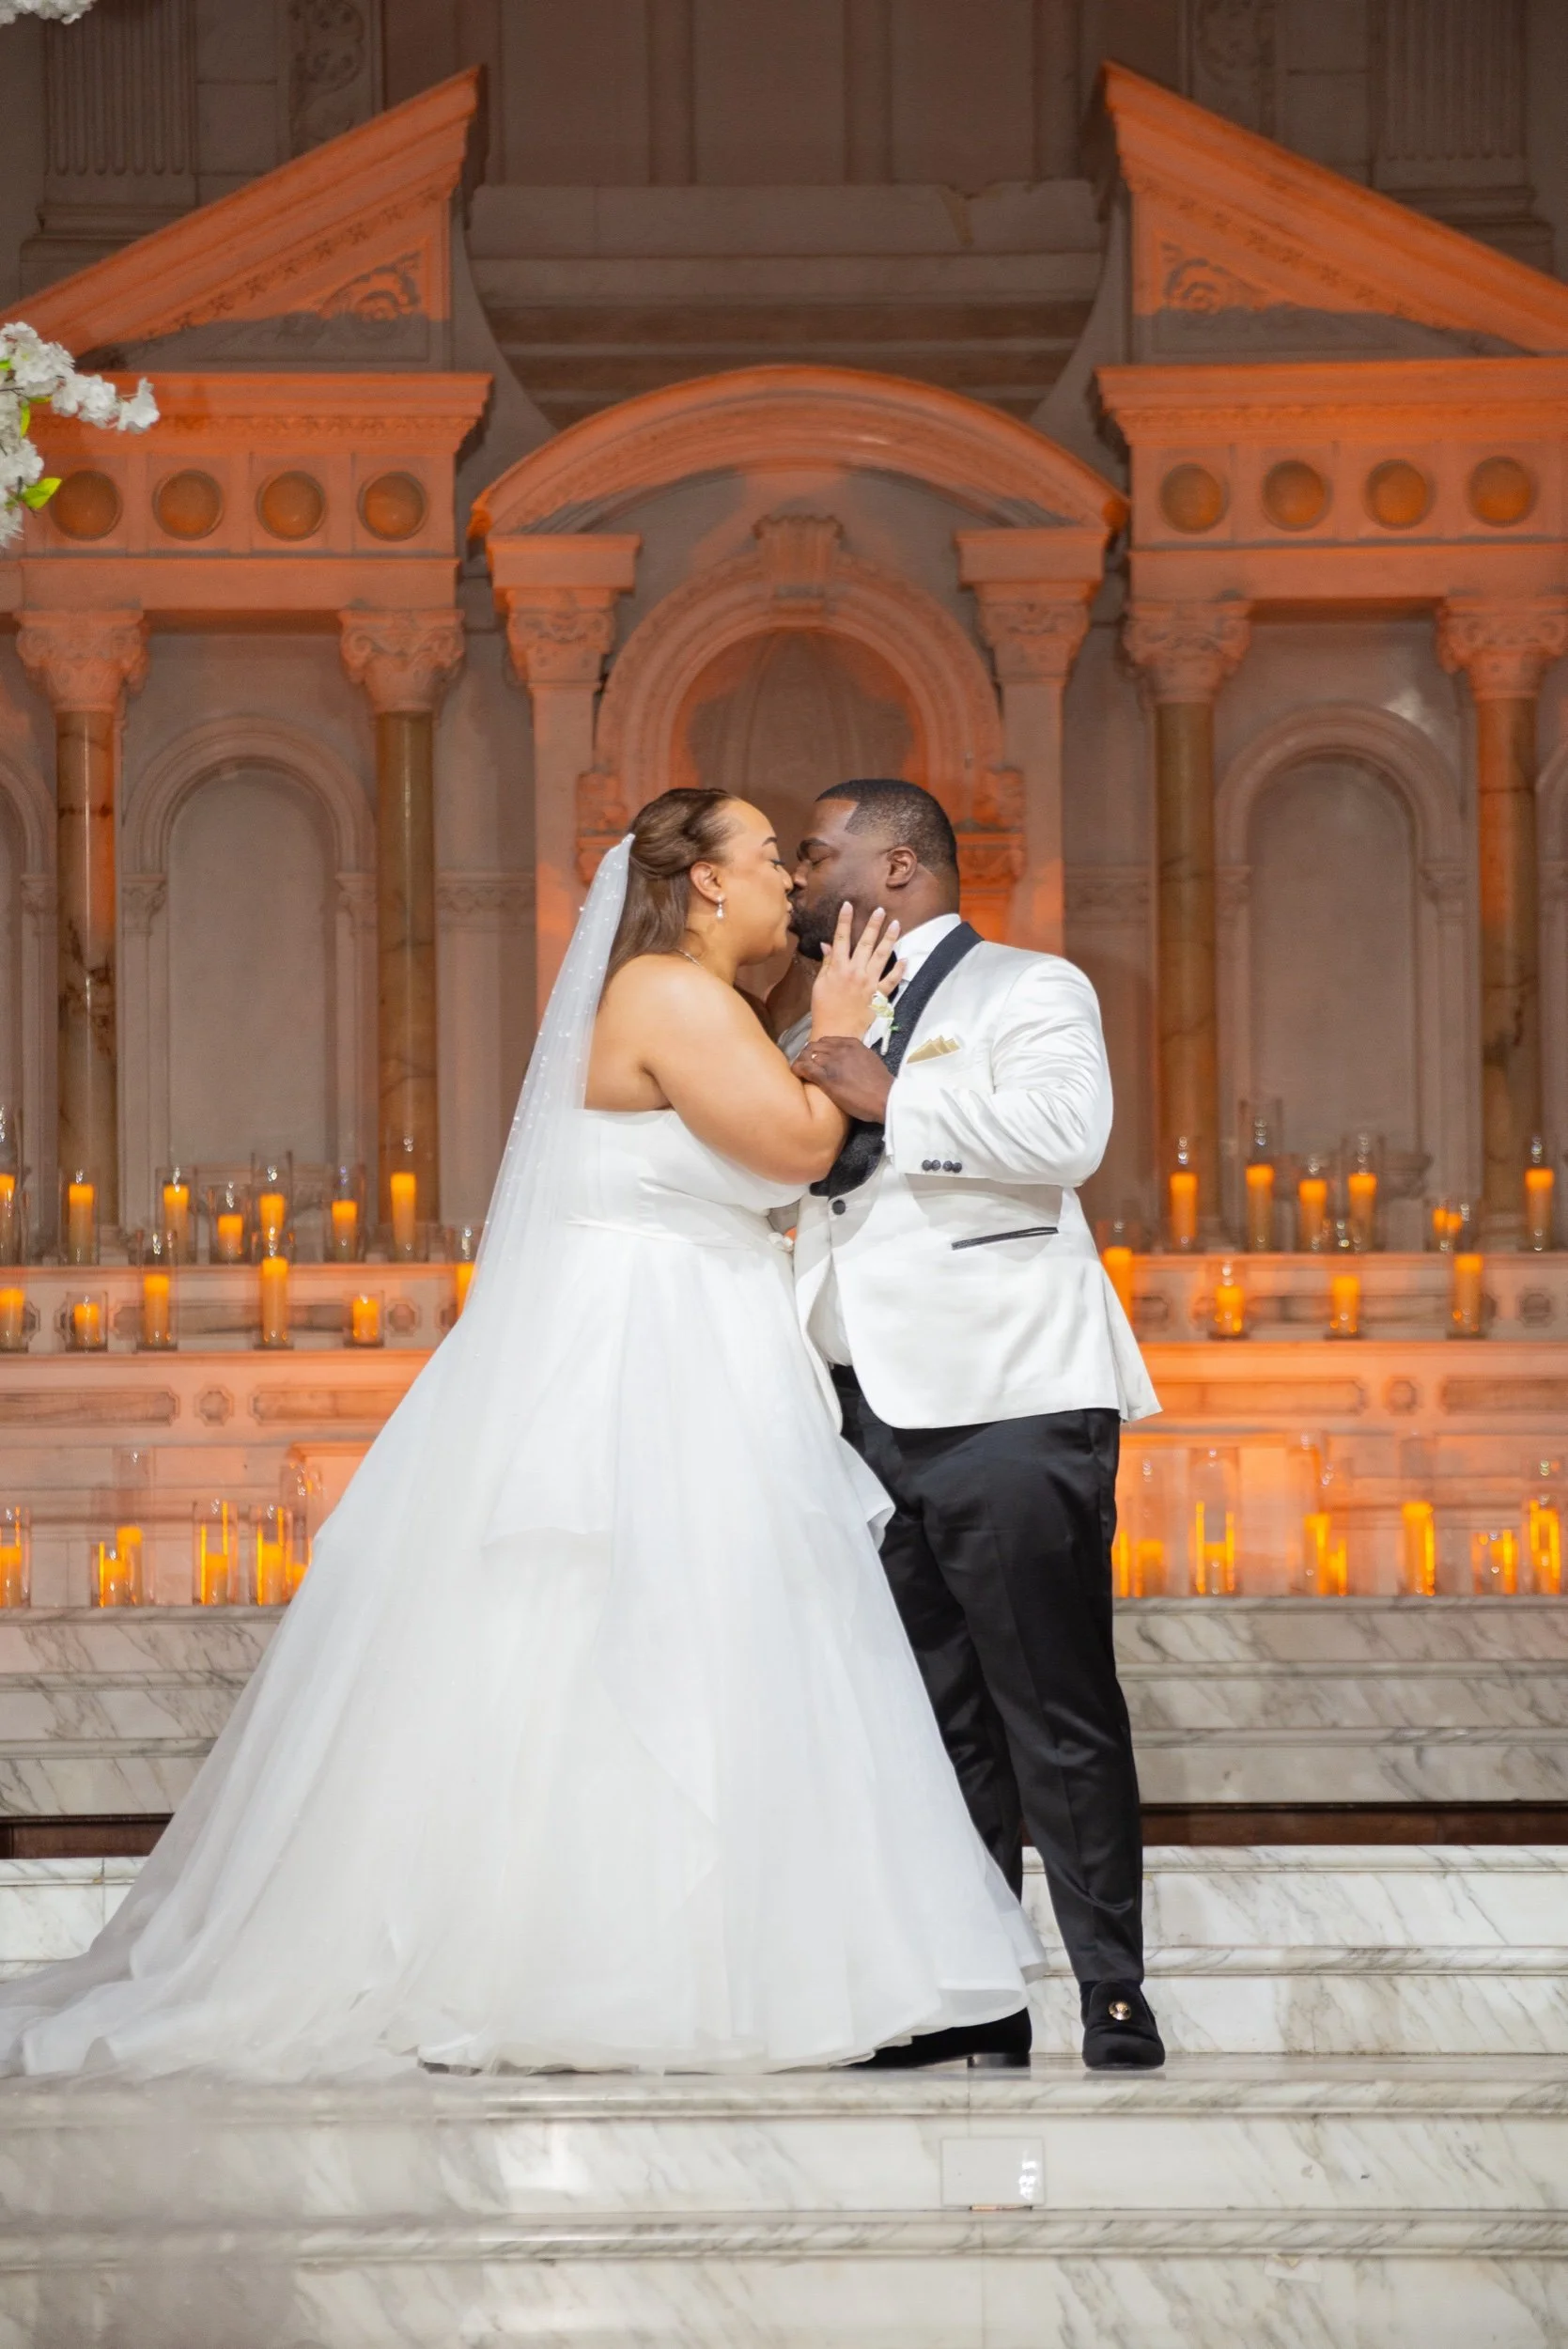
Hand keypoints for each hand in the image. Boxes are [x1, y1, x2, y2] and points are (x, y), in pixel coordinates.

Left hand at [793, 1036, 893, 1121]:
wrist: (885, 1097)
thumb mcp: (870, 1060)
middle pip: (815, 1046)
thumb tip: (849, 1062)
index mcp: (852, 1044)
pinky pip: (805, 1068)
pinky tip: (797, 1073)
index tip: (817, 1057)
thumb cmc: (881, 1084)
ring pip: (807, 1055)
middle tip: (806, 1064)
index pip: (827, 1041)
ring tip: (801, 1070)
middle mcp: (840, 1049)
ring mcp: (832, 1061)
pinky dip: (798, 1069)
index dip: (819, 1049)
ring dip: (802, 1061)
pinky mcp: (826, 1077)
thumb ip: (856, 1057)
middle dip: (808, 1054)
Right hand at [808, 904, 901, 1041]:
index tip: (849, 905)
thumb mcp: (819, 984)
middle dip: (873, 925)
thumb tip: (827, 945)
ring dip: (889, 939)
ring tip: (896, 925)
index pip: (841, 938)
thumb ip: (826, 963)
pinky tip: (906, 959)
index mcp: (838, 967)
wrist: (835, 1032)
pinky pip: (891, 981)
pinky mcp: (878, 996)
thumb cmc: (823, 1009)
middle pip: (866, 943)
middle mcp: (855, 971)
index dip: (845, 921)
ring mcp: (869, 983)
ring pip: (882, 956)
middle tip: (880, 910)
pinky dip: (899, 970)